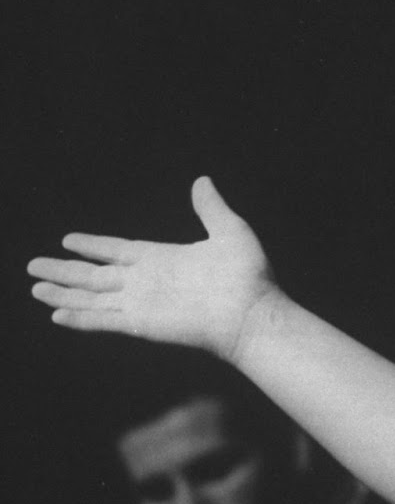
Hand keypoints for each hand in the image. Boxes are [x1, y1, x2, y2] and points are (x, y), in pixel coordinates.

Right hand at [28, 176, 279, 363]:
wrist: (252, 312)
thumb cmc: (248, 275)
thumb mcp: (229, 230)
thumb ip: (210, 207)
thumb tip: (202, 181)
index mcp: (163, 258)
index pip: (118, 250)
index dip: (94, 245)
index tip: (68, 240)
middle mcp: (147, 281)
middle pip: (95, 274)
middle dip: (65, 270)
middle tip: (33, 265)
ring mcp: (142, 303)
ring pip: (91, 296)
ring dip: (63, 292)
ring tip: (35, 287)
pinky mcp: (141, 323)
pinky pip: (102, 319)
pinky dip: (79, 317)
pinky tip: (56, 313)